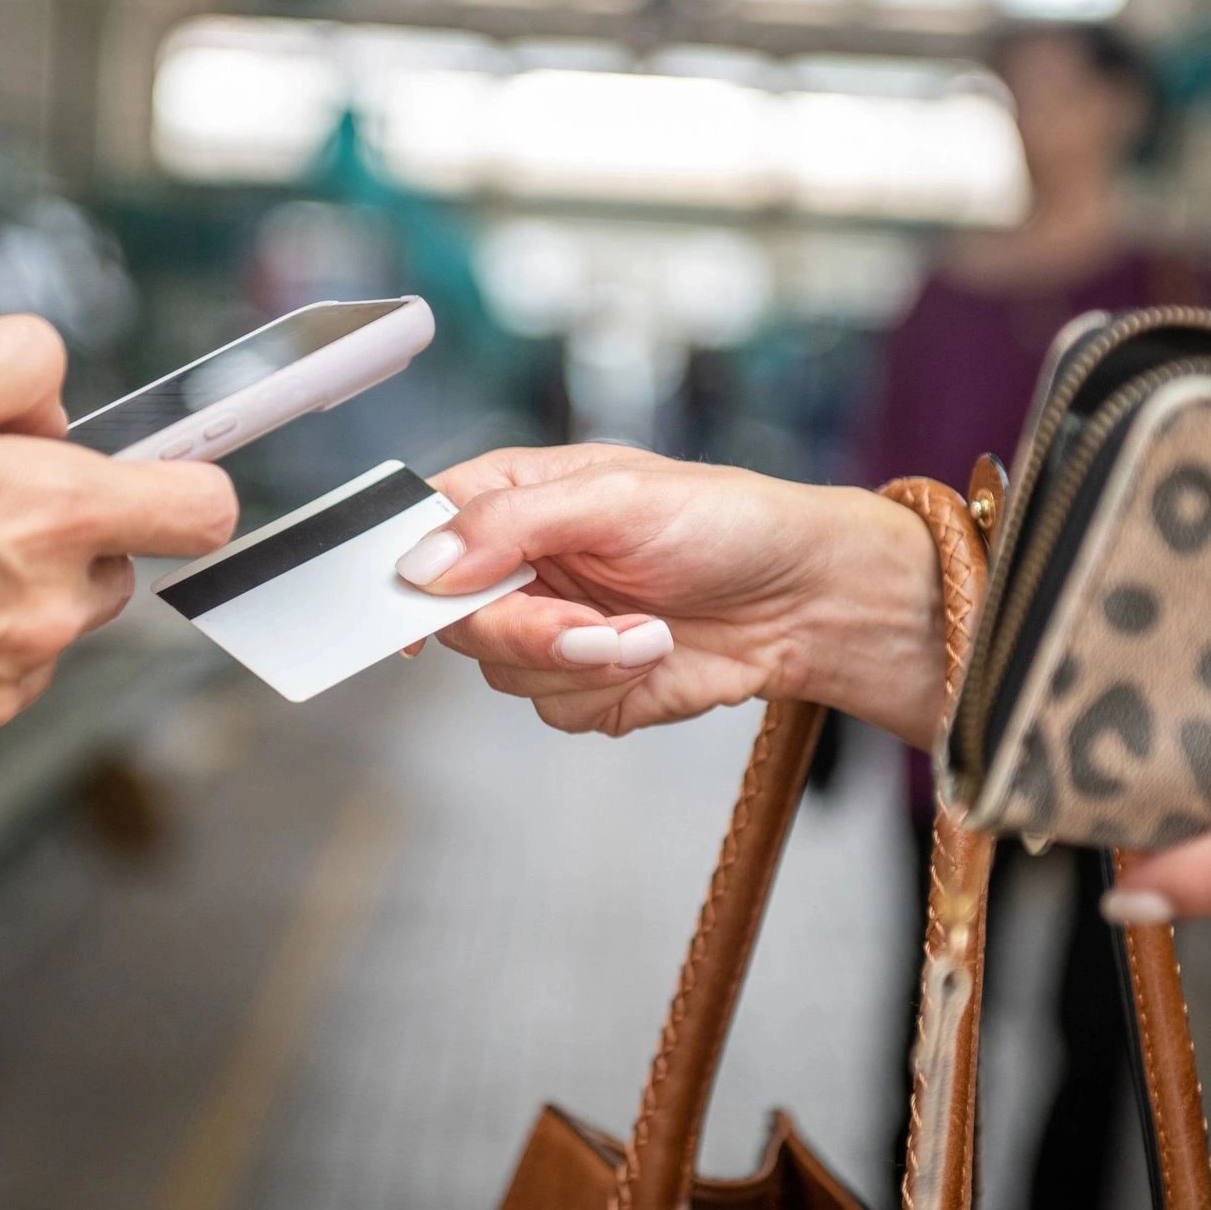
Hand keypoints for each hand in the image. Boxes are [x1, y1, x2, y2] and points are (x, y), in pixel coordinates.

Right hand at [395, 445, 945, 743]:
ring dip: (581, 663)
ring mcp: (549, 626)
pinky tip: (654, 655)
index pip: (420, 529)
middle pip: (456, 620)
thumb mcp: (618, 499)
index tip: (415, 610)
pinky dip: (606, 692)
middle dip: (526, 631)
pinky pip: (553, 711)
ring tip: (648, 631)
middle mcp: (520, 563)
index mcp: (514, 499)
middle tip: (588, 623)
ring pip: (503, 674)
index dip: (403, 572)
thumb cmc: (728, 522)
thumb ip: (512, 524)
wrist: (807, 598)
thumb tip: (426, 563)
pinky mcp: (584, 684)